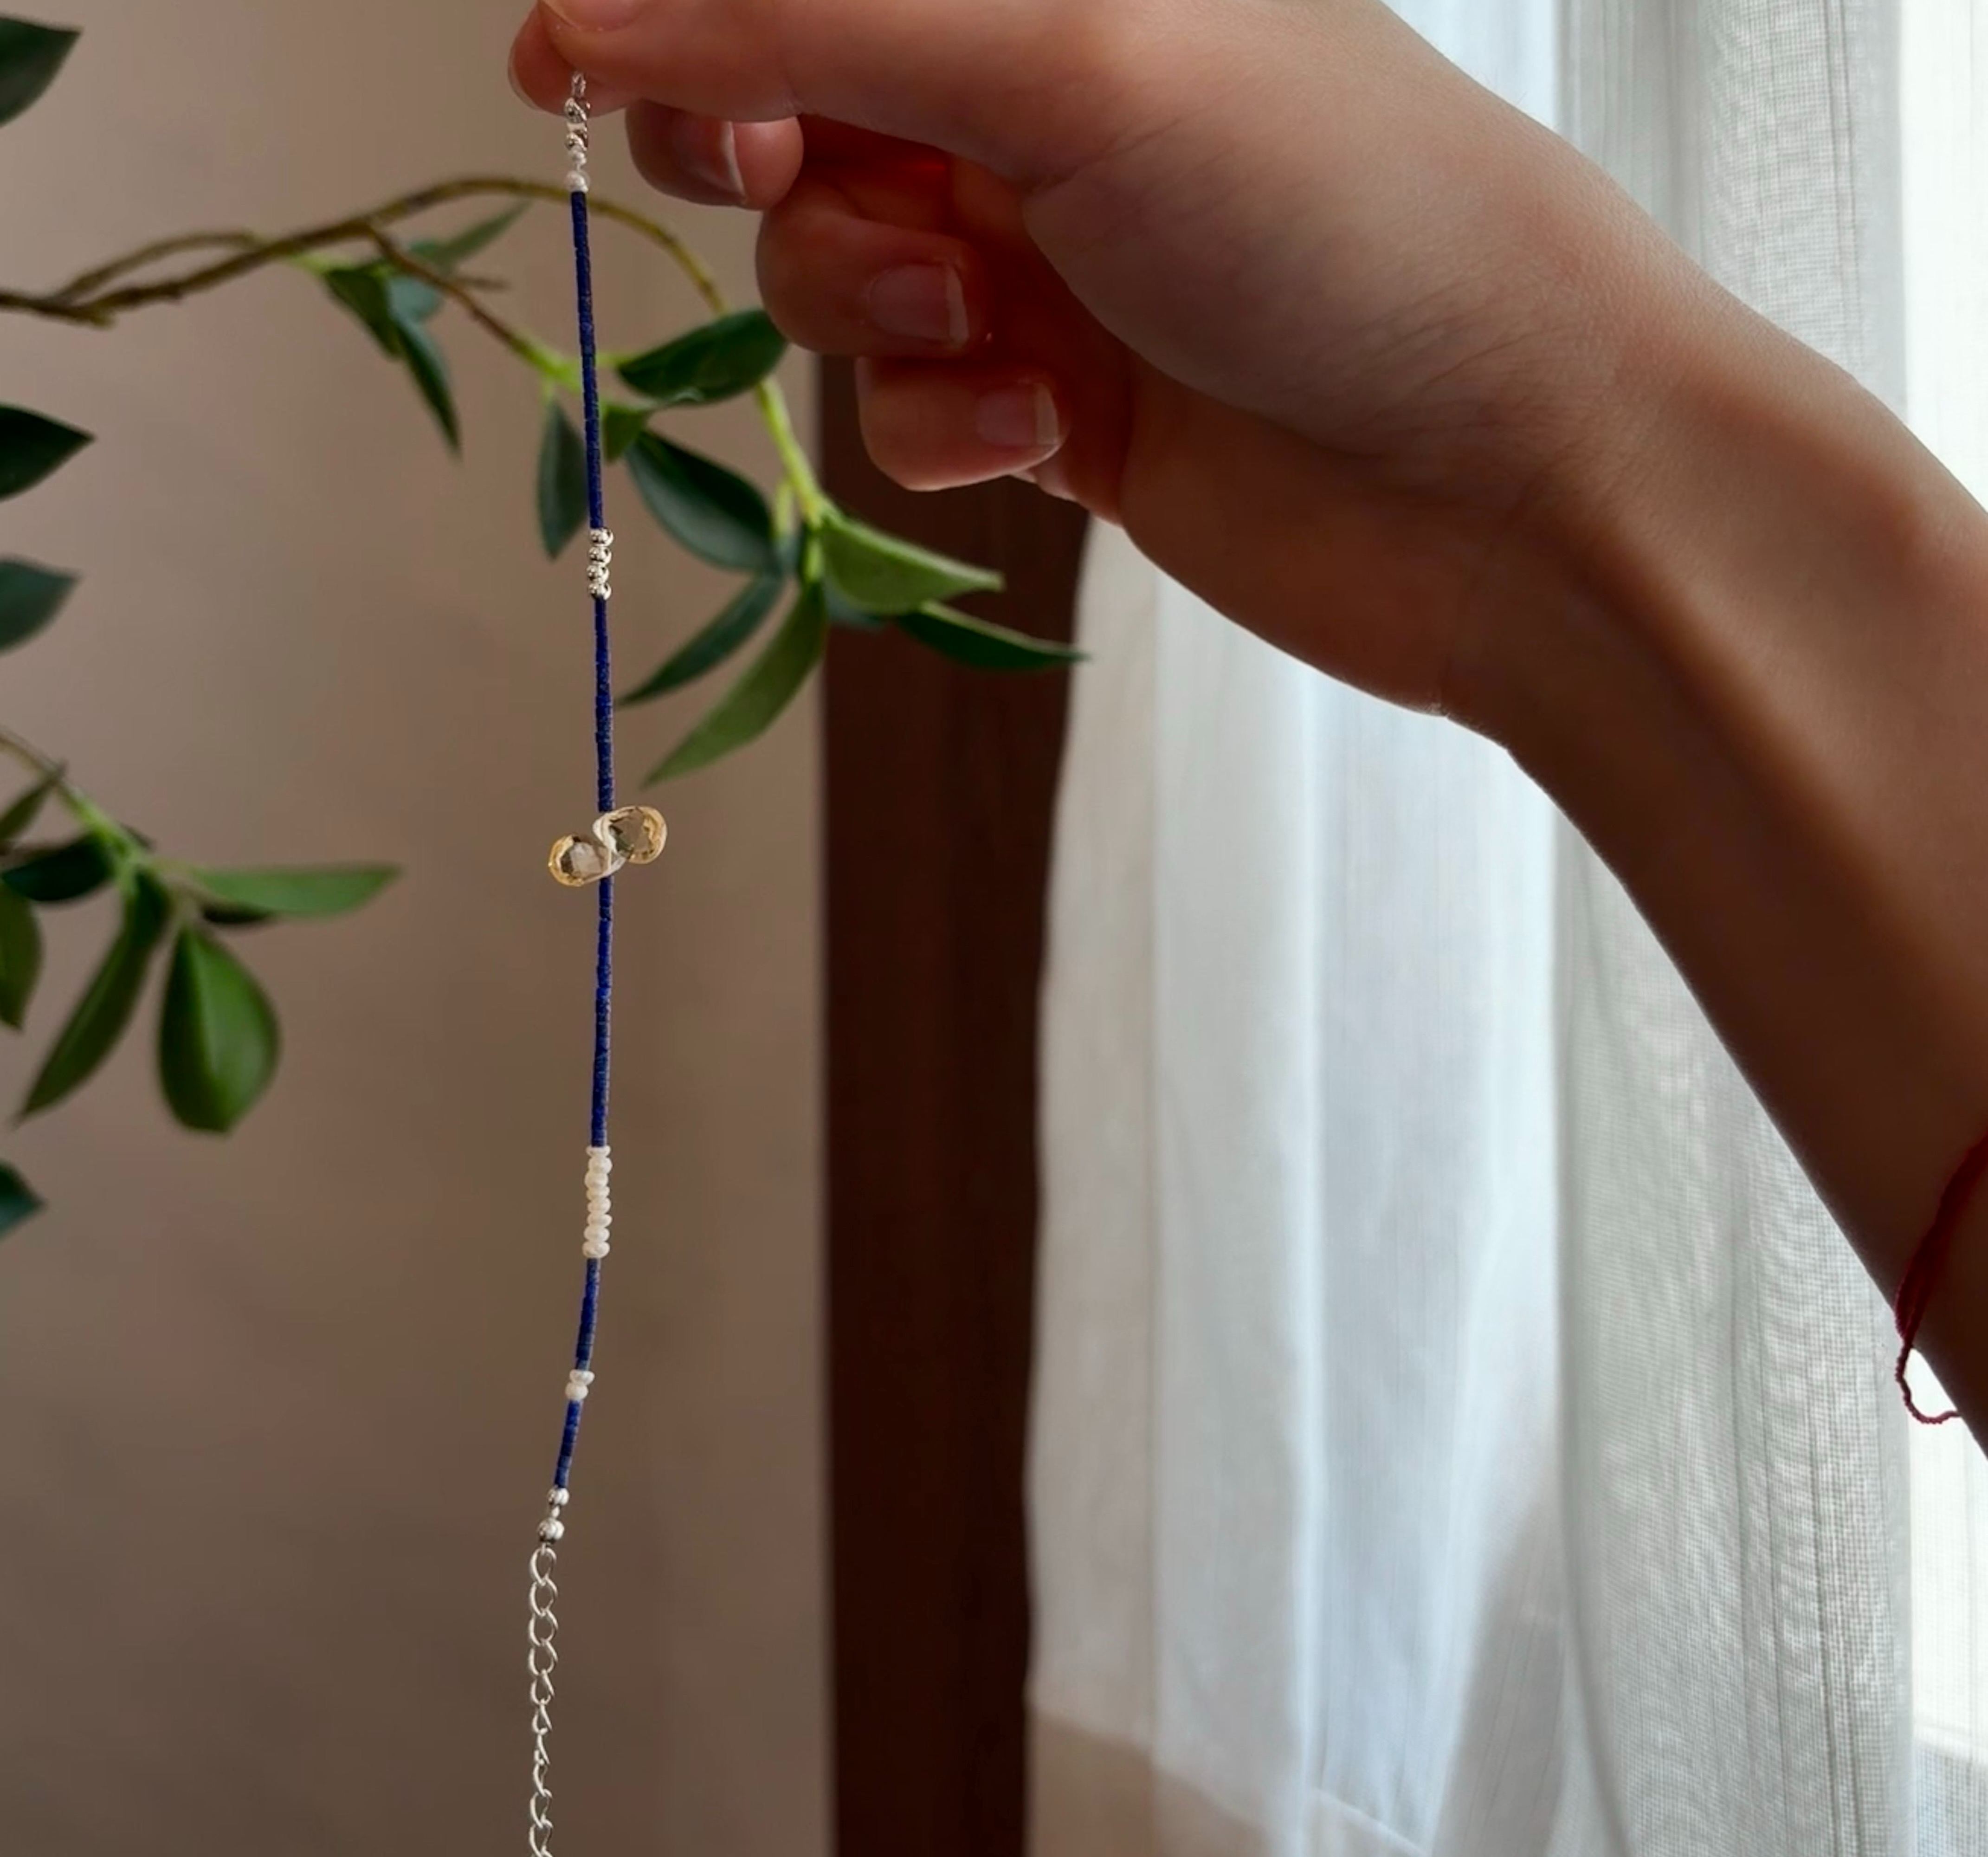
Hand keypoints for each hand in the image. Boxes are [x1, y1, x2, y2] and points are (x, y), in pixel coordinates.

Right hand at [509, 0, 1726, 732]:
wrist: (1510, 480)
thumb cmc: (1343, 223)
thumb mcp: (1068, 62)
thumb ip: (814, 24)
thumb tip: (576, 19)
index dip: (674, 24)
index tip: (572, 72)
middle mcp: (1034, 108)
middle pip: (781, 122)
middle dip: (765, 171)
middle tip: (804, 189)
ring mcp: (1044, 266)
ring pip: (832, 285)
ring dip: (877, 317)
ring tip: (999, 329)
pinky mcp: (1056, 413)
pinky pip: (908, 417)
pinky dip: (948, 430)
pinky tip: (1046, 437)